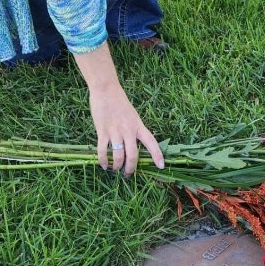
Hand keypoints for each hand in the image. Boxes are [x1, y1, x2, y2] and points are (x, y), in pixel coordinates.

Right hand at [75, 46, 163, 176]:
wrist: (106, 90)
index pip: (151, 142)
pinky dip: (103, 161)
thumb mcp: (133, 115)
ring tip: (115, 170)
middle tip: (128, 175)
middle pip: (133, 155)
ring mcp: (115, 132)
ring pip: (118, 156)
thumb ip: (134, 129)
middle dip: (131, 168)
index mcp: (139, 126)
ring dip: (117, 166)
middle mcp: (129, 130)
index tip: (162, 166)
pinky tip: (104, 165)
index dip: (157, 155)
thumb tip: (134, 144)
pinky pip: (103, 151)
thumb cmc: (119, 102)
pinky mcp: (102, 131)